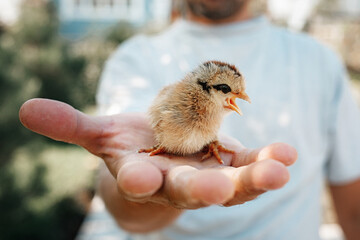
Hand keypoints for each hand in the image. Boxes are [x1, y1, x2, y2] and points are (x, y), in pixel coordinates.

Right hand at [19, 98, 296, 227]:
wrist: (165, 163)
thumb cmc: (133, 148)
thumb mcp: (102, 135)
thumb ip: (71, 125)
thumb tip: (26, 109)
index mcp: (143, 174)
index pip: (138, 179)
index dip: (137, 178)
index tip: (137, 177)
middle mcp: (177, 181)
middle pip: (188, 188)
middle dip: (201, 188)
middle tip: (216, 190)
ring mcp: (209, 176)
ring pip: (231, 183)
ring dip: (252, 177)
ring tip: (277, 169)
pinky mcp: (231, 165)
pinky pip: (251, 165)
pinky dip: (268, 160)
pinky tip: (287, 154)